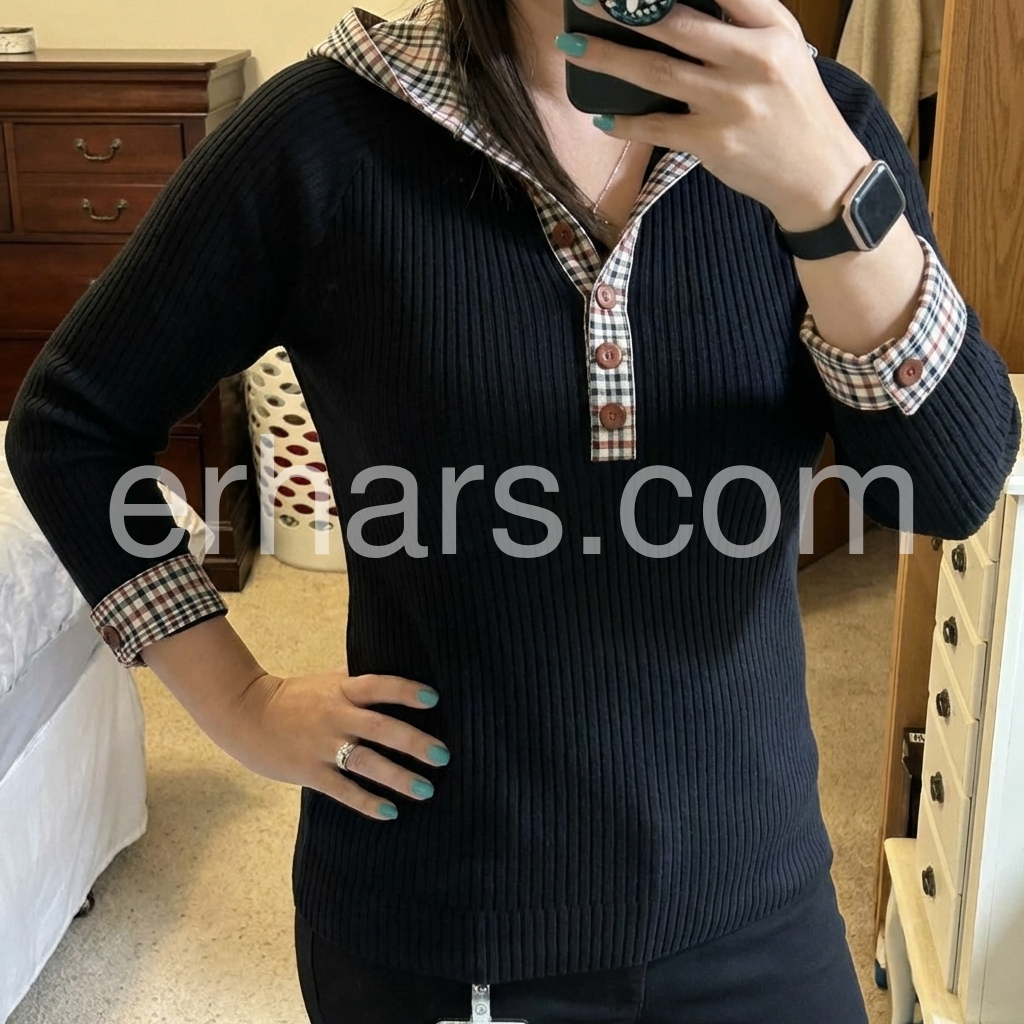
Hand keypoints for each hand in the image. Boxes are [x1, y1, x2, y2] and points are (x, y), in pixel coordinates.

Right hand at [223, 669, 449, 819]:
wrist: (245, 714)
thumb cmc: (294, 697)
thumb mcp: (327, 681)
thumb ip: (357, 680)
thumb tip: (395, 671)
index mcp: (341, 690)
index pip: (378, 686)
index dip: (405, 691)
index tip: (434, 699)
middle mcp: (335, 716)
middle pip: (380, 727)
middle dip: (414, 742)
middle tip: (443, 755)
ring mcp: (322, 746)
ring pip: (365, 762)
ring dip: (398, 777)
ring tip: (426, 789)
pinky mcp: (309, 772)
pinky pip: (342, 790)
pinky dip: (366, 802)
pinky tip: (390, 812)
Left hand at [557, 0, 872, 230]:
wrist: (818, 175)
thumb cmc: (794, 107)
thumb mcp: (785, 48)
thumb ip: (746, 17)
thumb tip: (683, 5)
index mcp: (771, 30)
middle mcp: (752, 61)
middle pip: (676, 26)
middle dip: (624, 10)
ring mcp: (730, 104)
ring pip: (657, 73)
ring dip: (608, 58)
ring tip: (573, 46)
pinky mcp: (712, 143)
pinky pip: (657, 127)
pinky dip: (626, 123)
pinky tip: (601, 115)